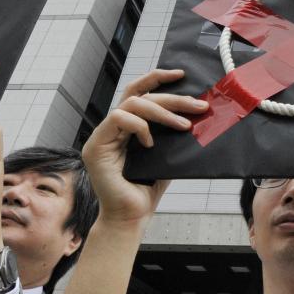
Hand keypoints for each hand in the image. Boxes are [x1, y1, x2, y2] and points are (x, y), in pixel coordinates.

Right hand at [82, 68, 208, 225]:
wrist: (131, 218)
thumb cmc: (146, 190)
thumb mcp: (166, 156)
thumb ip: (171, 135)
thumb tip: (194, 115)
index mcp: (126, 127)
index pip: (139, 93)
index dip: (157, 79)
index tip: (181, 75)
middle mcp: (112, 128)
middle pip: (139, 95)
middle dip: (171, 98)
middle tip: (197, 105)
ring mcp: (102, 135)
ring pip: (132, 104)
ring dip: (162, 112)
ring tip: (184, 125)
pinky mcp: (96, 145)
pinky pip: (118, 118)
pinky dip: (139, 126)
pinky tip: (151, 143)